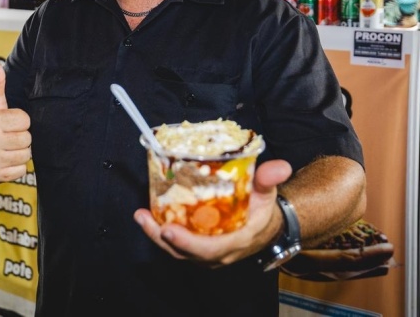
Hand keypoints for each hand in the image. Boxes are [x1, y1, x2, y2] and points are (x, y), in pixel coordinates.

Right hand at [0, 56, 30, 183]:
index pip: (25, 120)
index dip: (17, 119)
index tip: (5, 120)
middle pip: (27, 138)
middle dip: (19, 134)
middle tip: (5, 133)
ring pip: (26, 154)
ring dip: (18, 150)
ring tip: (4, 144)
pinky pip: (22, 170)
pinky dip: (15, 165)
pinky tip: (3, 157)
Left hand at [133, 159, 291, 267]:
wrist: (265, 226)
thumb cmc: (262, 210)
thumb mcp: (267, 194)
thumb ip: (269, 180)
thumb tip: (279, 167)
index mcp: (236, 242)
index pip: (209, 249)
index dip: (187, 242)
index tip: (169, 229)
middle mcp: (218, 253)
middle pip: (185, 252)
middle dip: (163, 237)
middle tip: (145, 219)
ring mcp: (206, 253)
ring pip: (177, 250)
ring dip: (156, 235)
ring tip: (140, 216)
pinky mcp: (197, 247)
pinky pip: (176, 244)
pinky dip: (160, 232)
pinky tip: (147, 216)